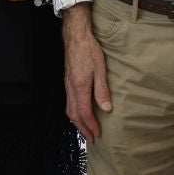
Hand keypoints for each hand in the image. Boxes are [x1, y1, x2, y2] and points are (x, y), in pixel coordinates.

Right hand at [62, 6, 111, 142]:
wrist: (75, 36)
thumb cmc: (88, 49)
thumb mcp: (100, 69)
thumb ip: (102, 90)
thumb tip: (106, 109)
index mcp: (79, 86)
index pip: (84, 113)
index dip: (91, 125)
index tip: (99, 134)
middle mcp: (71, 88)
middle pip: (74, 115)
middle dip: (83, 129)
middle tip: (92, 138)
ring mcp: (67, 85)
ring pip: (69, 110)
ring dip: (77, 123)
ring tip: (86, 130)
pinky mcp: (68, 82)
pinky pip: (68, 102)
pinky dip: (74, 113)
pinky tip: (79, 113)